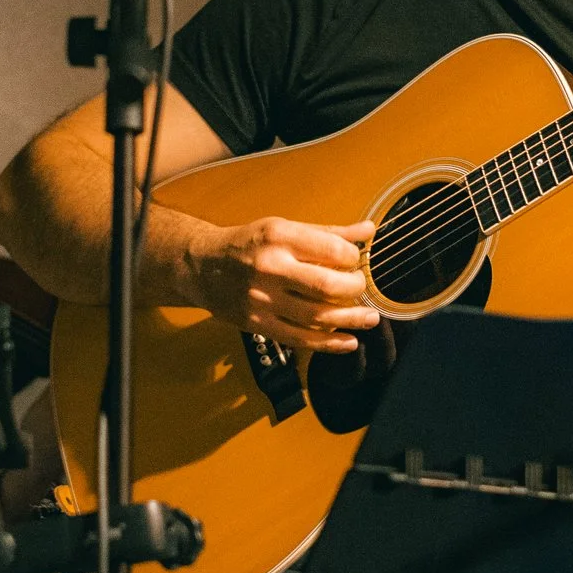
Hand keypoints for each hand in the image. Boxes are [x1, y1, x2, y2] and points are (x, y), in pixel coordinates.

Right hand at [184, 217, 379, 352]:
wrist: (202, 266)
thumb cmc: (247, 244)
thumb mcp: (284, 228)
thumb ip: (328, 232)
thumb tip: (367, 230)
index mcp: (279, 237)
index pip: (332, 250)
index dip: (353, 258)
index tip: (355, 261)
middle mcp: (270, 268)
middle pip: (327, 285)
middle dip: (355, 289)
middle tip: (361, 288)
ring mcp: (263, 299)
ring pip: (317, 316)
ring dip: (351, 320)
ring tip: (369, 318)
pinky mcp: (258, 324)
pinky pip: (300, 338)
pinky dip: (329, 344)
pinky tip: (349, 342)